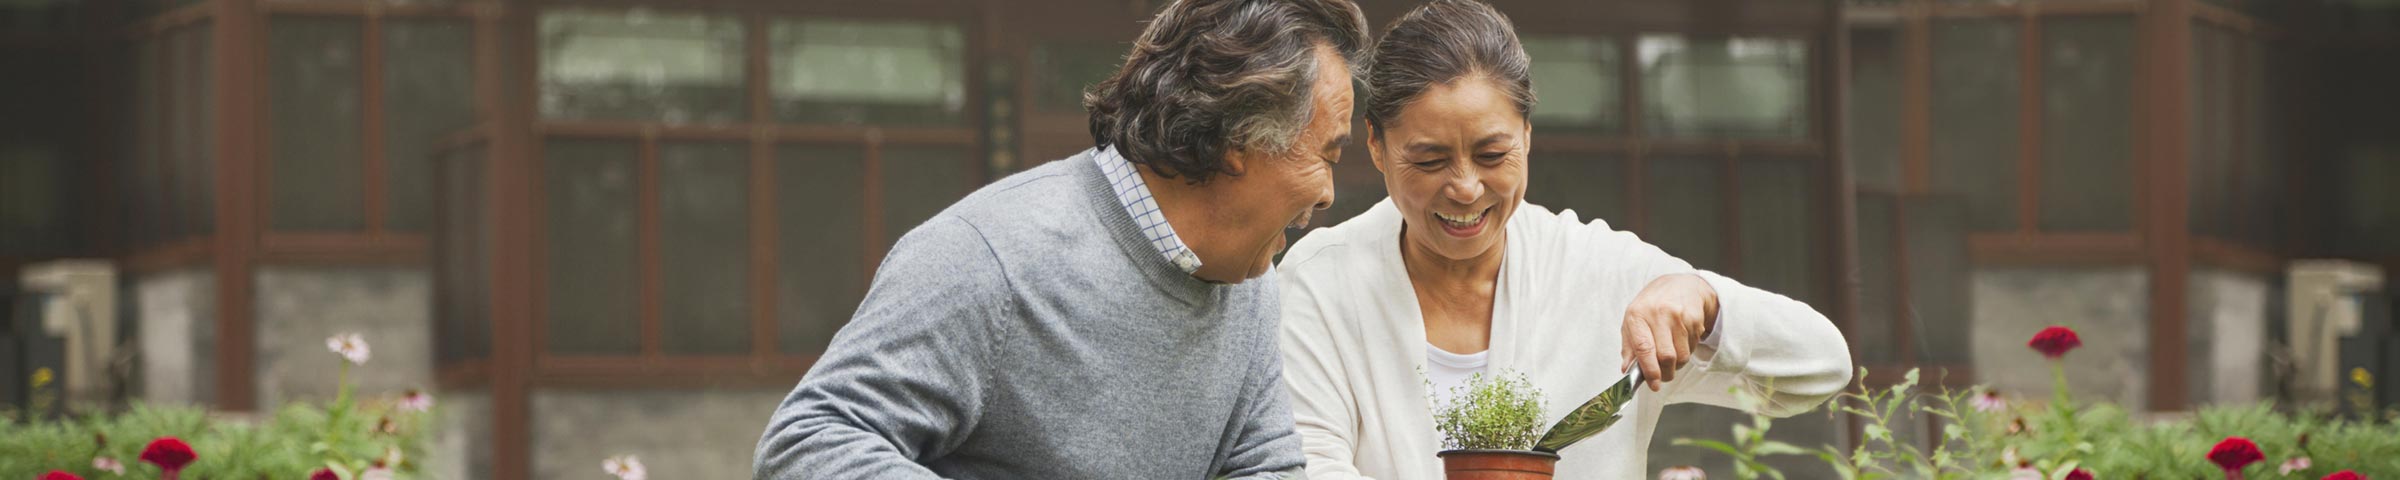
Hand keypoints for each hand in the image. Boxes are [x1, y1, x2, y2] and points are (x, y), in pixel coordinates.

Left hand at [1619, 273, 1718, 391]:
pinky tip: (1680, 341)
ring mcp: (1679, 316)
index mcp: (1637, 315)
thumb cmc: (1652, 306)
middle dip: (1665, 373)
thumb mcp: (1633, 320)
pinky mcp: (1695, 319)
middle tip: (1662, 376)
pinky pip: (1692, 347)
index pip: (1644, 348)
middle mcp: (1658, 314)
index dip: (1649, 371)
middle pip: (1666, 357)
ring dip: (1676, 365)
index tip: (1652, 384)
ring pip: (1681, 356)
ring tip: (1670, 356)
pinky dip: (1686, 352)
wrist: (1680, 285)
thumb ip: (1629, 346)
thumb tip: (1626, 369)